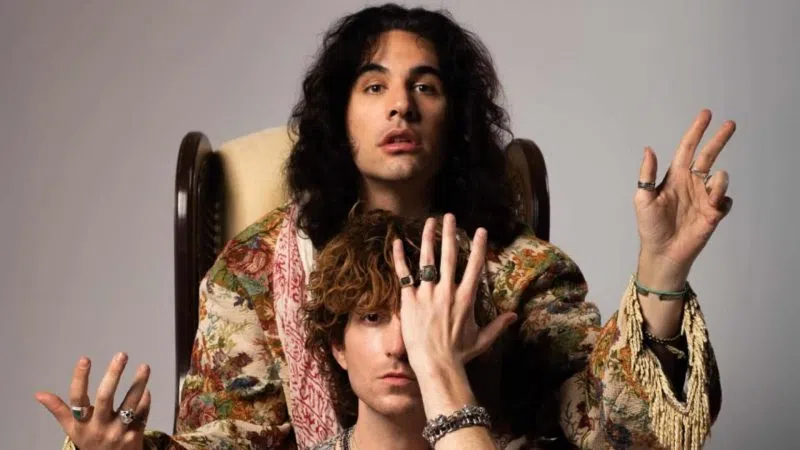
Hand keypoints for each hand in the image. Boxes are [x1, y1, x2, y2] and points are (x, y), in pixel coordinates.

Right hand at [35, 353, 150, 449]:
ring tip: (144, 366)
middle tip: (122, 355)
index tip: (84, 359)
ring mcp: (118, 431)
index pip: (78, 398)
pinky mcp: (135, 435)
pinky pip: (142, 414)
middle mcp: (99, 427)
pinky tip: (146, 390)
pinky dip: (145, 402)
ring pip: (130, 404)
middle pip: (105, 397)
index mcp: (81, 423)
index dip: (80, 379)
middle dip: (113, 374)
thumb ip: (59, 410)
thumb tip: (39, 394)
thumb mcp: (72, 429)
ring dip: (138, 384)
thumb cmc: (90, 441)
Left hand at [391, 214, 516, 375]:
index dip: (478, 247)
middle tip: (450, 216)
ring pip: (427, 260)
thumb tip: (515, 317)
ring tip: (429, 222)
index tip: (481, 230)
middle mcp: (447, 292)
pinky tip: (395, 243)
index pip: (474, 266)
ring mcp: (427, 295)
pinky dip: (399, 258)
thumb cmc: (459, 355)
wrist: (436, 365)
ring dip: (428, 239)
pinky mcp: (410, 301)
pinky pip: (404, 275)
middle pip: (449, 256)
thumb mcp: (482, 339)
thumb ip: (498, 325)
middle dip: (450, 234)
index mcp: (465, 298)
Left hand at [635, 109, 734, 288]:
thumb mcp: (643, 198)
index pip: (688, 148)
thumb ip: (647, 174)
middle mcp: (691, 183)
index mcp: (675, 177)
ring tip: (710, 195)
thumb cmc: (650, 227)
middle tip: (730, 124)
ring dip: (718, 182)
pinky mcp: (714, 213)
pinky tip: (714, 207)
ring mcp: (704, 197)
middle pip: (709, 155)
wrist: (663, 252)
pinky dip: (722, 200)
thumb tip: (649, 149)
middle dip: (719, 139)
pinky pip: (726, 200)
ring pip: (720, 178)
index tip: (706, 114)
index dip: (696, 131)